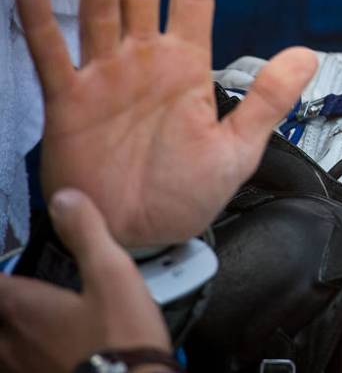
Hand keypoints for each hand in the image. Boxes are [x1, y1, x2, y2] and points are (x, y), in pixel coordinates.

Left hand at [0, 189, 170, 372]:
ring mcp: (20, 370)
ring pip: (1, 348)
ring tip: (23, 325)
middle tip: (19, 293)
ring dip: (8, 333)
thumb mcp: (112, 274)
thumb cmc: (119, 336)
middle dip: (5, 302)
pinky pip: (16, 368)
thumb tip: (64, 197)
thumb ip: (86, 234)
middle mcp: (10, 342)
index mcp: (23, 308)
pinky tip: (41, 354)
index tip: (8, 269)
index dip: (1, 274)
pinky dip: (21, 357)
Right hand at [14, 0, 316, 245]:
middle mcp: (145, 60)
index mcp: (187, 65)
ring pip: (99, 7)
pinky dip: (41, 18)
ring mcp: (105, 76)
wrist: (139, 236)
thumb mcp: (238, 149)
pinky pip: (52, 53)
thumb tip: (306, 54)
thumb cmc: (186, 194)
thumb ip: (269, 100)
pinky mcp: (69, 101)